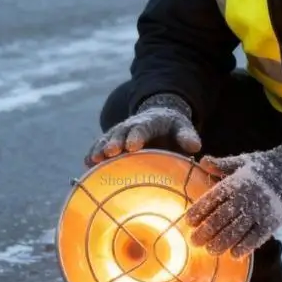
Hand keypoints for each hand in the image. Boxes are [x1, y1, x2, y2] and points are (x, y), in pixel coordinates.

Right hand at [85, 93, 200, 166]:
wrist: (158, 117)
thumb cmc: (173, 128)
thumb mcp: (182, 128)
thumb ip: (187, 136)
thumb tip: (195, 146)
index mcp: (150, 122)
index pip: (143, 128)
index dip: (137, 136)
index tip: (133, 146)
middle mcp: (131, 125)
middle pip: (121, 132)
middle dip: (115, 142)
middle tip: (109, 152)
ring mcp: (119, 133)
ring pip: (107, 139)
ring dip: (100, 148)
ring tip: (93, 160)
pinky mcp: (112, 141)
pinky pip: (100, 146)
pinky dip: (93, 153)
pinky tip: (87, 164)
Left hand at [184, 134, 281, 257]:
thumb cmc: (264, 167)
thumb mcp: (242, 161)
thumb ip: (222, 165)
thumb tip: (202, 161)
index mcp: (235, 182)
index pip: (212, 199)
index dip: (199, 211)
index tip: (188, 221)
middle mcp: (245, 198)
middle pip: (220, 218)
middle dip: (205, 231)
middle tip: (194, 241)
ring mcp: (259, 211)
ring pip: (235, 231)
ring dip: (221, 243)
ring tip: (210, 251)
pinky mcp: (271, 222)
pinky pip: (255, 238)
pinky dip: (244, 247)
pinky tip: (234, 255)